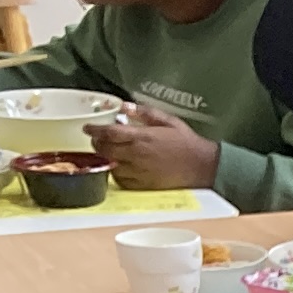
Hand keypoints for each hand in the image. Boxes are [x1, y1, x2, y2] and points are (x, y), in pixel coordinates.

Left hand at [87, 101, 219, 194]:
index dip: (94, 130)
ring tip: (110, 154)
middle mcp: (137, 155)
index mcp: (142, 137)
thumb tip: (125, 107)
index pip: (108, 133)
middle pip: (105, 150)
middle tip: (97, 141)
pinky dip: (118, 174)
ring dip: (107, 159)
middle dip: (98, 145)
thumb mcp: (168, 121)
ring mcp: (140, 172)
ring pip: (111, 166)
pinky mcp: (145, 185)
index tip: (88, 128)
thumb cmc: (188, 143)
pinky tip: (122, 168)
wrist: (204, 167)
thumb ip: (145, 112)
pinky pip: (122, 181)